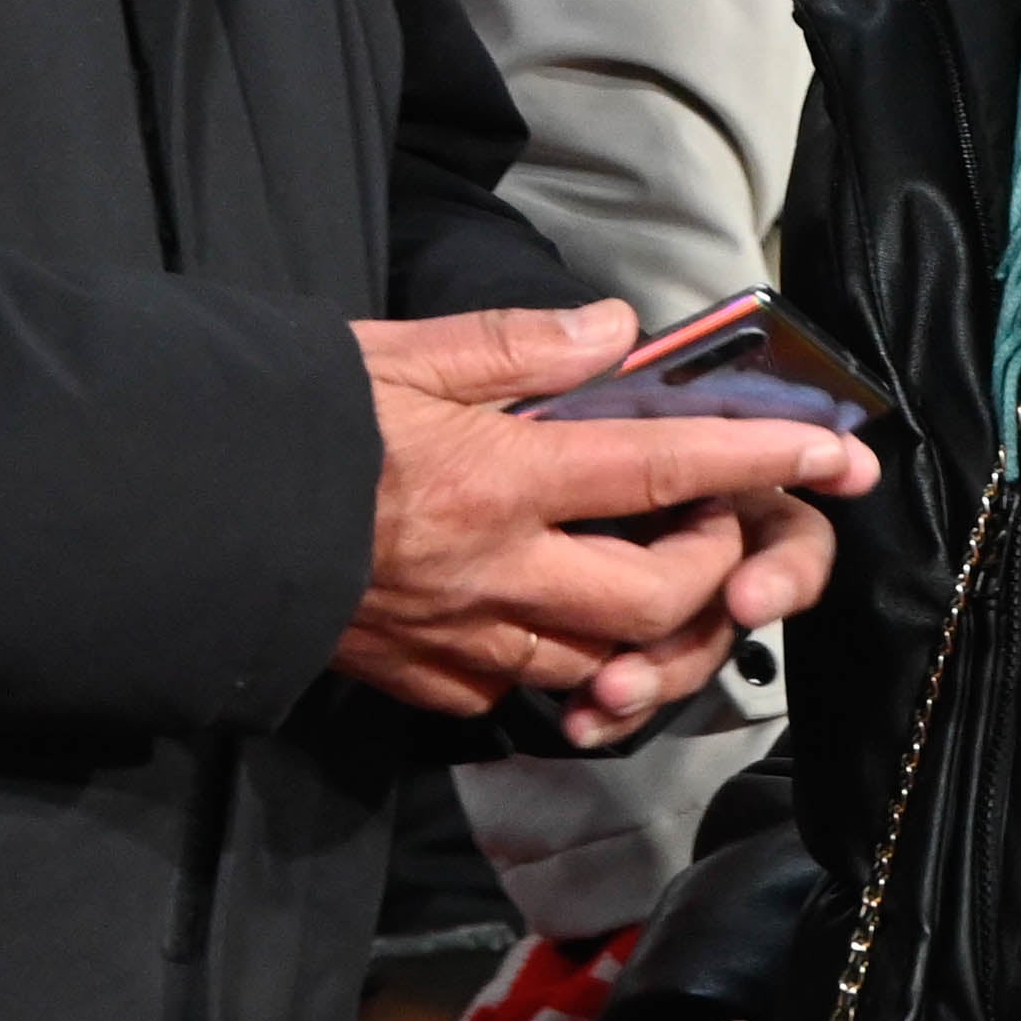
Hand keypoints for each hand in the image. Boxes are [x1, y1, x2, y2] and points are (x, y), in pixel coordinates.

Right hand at [341, 310, 876, 752]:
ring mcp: (462, 643)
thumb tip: (619, 333)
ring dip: (645, 625)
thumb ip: (520, 345)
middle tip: (708, 520)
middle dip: (714, 566)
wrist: (181, 521)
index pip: (667, 470)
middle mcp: (495, 574)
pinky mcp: (427, 685)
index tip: (840, 453)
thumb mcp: (400, 353)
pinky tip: (543, 611)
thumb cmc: (291, 423)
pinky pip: (524, 687)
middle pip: (660, 601)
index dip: (765, 461)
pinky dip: (559, 657)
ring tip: (640, 568)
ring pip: (604, 661)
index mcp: (498, 478)